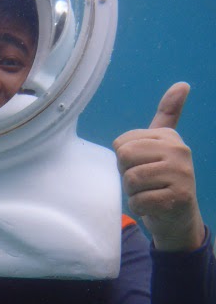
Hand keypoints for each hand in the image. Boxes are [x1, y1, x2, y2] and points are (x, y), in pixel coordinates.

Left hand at [113, 82, 204, 251]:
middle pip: (124, 158)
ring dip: (133, 194)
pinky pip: (139, 201)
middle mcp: (179, 150)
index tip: (143, 167)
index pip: (121, 143)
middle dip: (127, 176)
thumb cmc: (161, 181)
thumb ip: (167, 115)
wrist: (178, 219)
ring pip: (131, 180)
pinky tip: (153, 207)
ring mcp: (181, 173)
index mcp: (169, 136)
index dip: (124, 161)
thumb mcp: (160, 147)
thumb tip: (182, 84)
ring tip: (149, 194)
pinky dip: (139, 208)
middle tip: (144, 183)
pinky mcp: (178, 197)